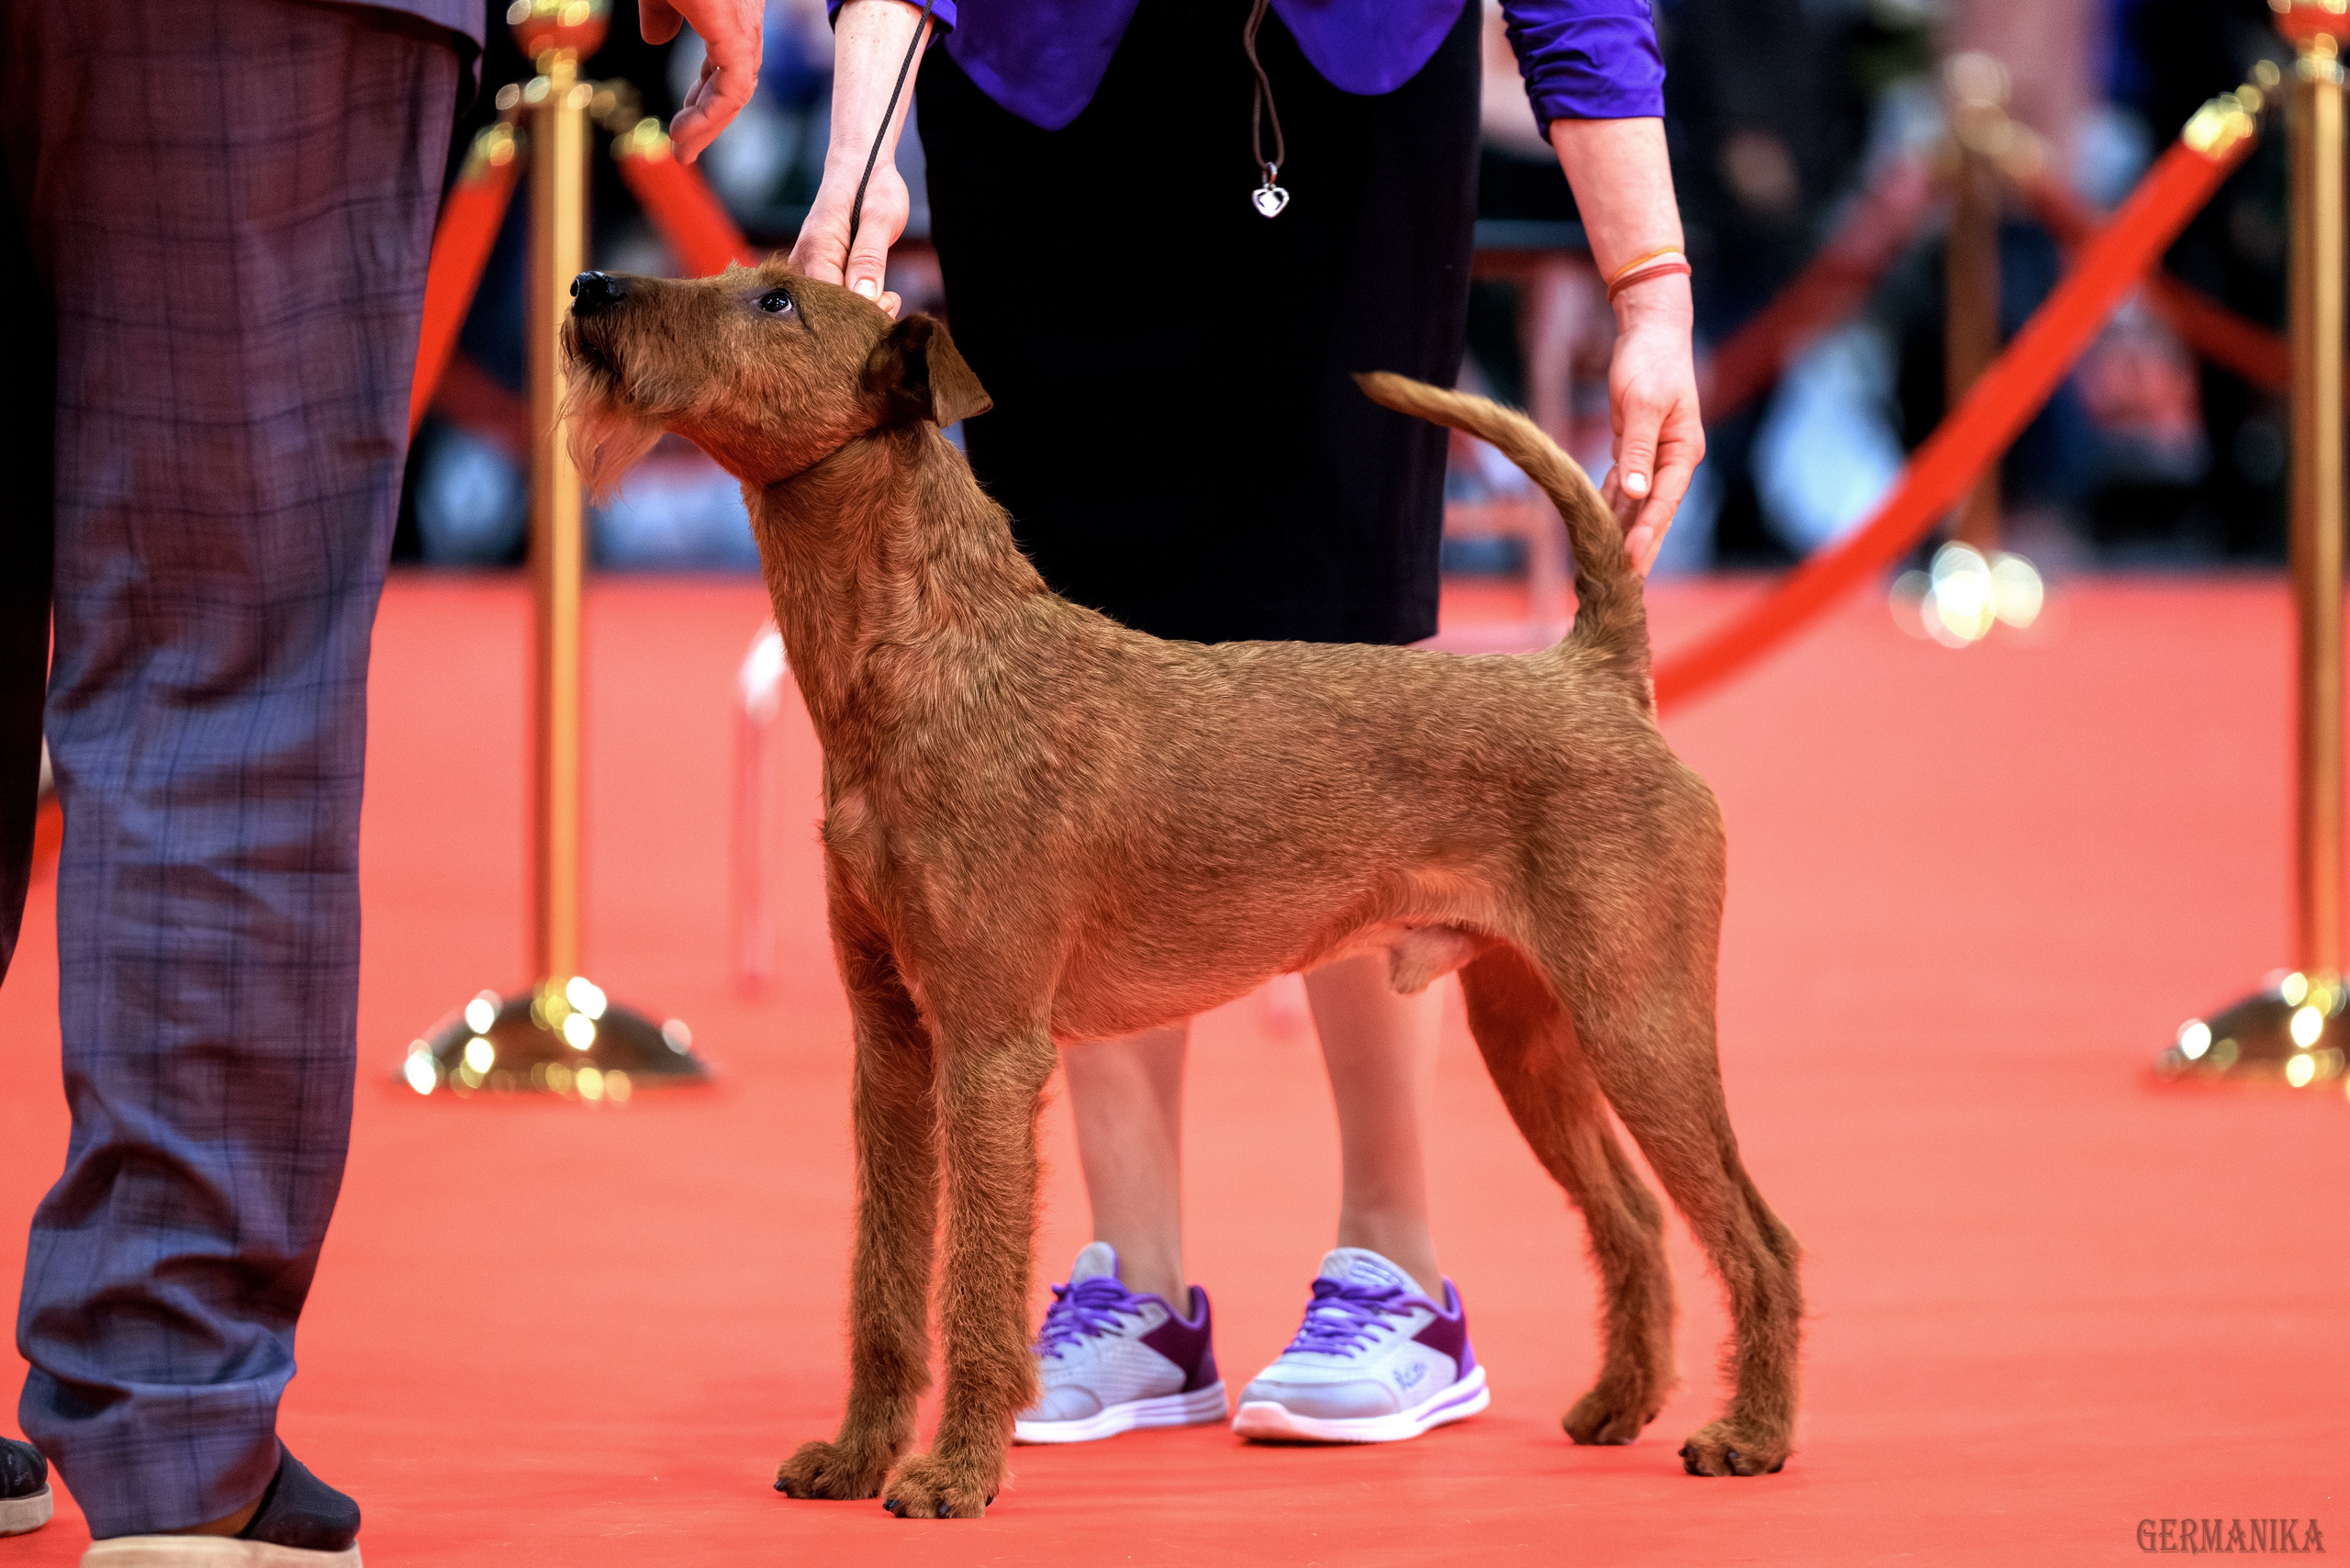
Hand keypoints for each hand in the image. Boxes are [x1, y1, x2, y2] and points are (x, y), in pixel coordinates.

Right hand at [639, 0, 764, 163]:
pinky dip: (711, 115)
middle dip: (709, 121)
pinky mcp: (738, 33)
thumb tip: (655, 40)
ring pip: (737, 92)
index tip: (683, 122)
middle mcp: (745, 20)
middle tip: (685, 151)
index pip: (727, 66)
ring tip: (683, 152)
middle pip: (736, 85)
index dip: (704, 96)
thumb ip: (659, 13)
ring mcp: (744, 27)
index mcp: (731, 12)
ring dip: (708, 127)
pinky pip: (733, 88)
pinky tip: (686, 134)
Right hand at [788, 154, 909, 317]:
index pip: (829, 300)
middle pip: (825, 309)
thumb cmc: (870, 184)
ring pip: (828, 306)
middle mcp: (803, 260)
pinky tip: (880, 295)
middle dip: (861, 314)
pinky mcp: (815, 270)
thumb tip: (864, 296)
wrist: (857, 165)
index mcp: (816, 248)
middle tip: (892, 300)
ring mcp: (806, 266)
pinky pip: (831, 297)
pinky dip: (857, 303)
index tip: (888, 306)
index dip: (858, 312)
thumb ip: (870, 257)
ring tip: (890, 296)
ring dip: (861, 310)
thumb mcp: (880, 217)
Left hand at [1604, 276, 1703, 574]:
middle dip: (1638, 547)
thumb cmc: (1651, 362)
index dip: (1647, 533)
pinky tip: (1597, 529)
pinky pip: (1622, 487)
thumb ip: (1640, 449)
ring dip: (1622, 533)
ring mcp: (1654, 457)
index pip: (1664, 502)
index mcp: (1683, 452)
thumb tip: (1635, 493)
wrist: (1650, 332)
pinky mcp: (1635, 449)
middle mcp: (1672, 460)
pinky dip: (1610, 507)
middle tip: (1622, 588)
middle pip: (1654, 513)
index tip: (1628, 561)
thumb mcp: (1643, 404)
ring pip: (1637, 505)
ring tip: (1606, 569)